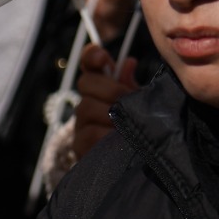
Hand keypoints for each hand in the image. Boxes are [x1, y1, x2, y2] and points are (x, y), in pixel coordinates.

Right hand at [71, 43, 139, 160]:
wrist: (131, 161)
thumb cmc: (135, 125)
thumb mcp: (137, 102)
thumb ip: (130, 83)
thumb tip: (128, 62)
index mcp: (102, 87)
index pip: (89, 62)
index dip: (92, 56)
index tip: (103, 58)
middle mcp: (87, 102)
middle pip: (85, 83)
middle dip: (109, 88)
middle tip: (127, 98)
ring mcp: (81, 124)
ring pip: (86, 108)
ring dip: (109, 113)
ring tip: (127, 122)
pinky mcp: (80, 147)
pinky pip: (89, 134)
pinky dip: (106, 135)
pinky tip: (120, 139)